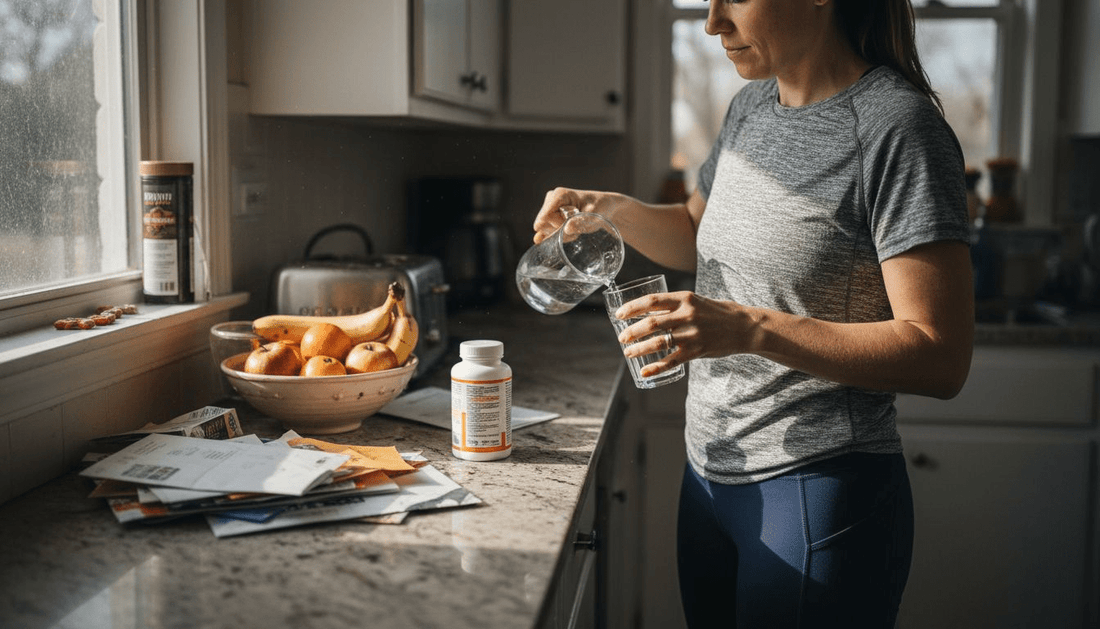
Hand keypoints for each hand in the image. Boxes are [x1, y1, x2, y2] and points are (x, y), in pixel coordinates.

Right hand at [532, 187, 617, 243]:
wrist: (606, 208)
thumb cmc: (600, 208)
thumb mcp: (594, 215)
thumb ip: (581, 222)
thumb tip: (567, 229)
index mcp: (559, 195)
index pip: (545, 217)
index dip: (556, 226)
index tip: (571, 226)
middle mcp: (551, 199)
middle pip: (541, 224)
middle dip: (556, 231)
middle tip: (575, 230)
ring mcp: (550, 207)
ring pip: (542, 229)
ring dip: (557, 234)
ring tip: (574, 229)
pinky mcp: (551, 215)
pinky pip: (542, 229)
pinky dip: (548, 236)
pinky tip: (549, 239)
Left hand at [612, 290, 754, 377]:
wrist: (745, 327)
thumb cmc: (718, 312)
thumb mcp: (697, 301)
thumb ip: (676, 306)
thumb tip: (649, 312)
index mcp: (685, 298)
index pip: (651, 301)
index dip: (632, 308)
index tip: (619, 314)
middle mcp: (687, 315)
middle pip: (651, 323)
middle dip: (631, 332)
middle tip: (621, 338)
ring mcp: (692, 334)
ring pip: (658, 343)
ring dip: (639, 349)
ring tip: (628, 353)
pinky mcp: (697, 351)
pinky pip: (672, 361)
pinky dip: (656, 368)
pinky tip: (644, 372)